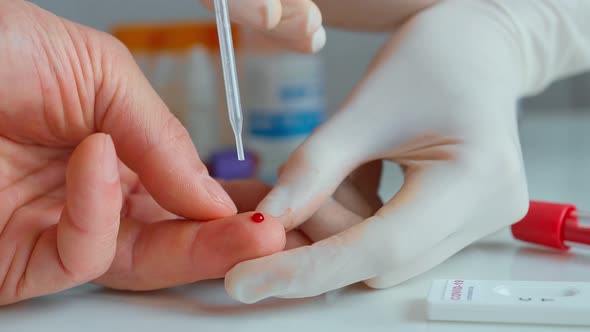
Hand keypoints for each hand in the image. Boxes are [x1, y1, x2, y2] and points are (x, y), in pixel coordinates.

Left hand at [0, 0, 284, 304]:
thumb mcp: (99, 72)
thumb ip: (161, 136)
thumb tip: (211, 193)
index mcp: (113, 150)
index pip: (180, 190)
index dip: (224, 203)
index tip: (268, 206)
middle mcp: (89, 196)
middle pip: (168, 234)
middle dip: (224, 239)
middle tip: (273, 236)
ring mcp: (55, 230)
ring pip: (135, 259)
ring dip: (195, 247)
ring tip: (246, 230)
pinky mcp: (18, 263)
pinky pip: (79, 252)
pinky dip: (99, 209)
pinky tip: (102, 158)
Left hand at [222, 0, 537, 302]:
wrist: (474, 49)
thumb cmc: (428, 60)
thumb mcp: (362, 108)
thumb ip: (313, 169)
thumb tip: (267, 223)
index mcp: (472, 176)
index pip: (382, 248)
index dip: (310, 269)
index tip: (249, 280)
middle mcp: (486, 211)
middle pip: (381, 258)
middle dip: (324, 231)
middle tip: (296, 191)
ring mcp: (481, 221)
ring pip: (385, 255)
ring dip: (343, 222)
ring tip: (347, 168)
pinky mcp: (466, 221)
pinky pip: (398, 241)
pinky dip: (362, 217)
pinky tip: (363, 177)